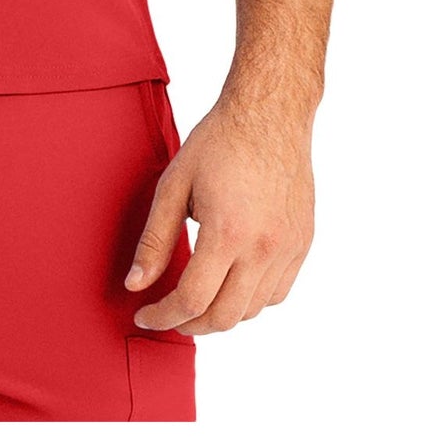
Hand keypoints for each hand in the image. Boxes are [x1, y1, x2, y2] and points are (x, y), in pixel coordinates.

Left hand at [122, 95, 315, 334]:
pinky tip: (231, 284)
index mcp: (228, 232)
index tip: (144, 315)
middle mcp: (263, 248)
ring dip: (220, 315)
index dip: (163, 316)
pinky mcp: (303, 243)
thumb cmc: (219, 142)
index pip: (192, 300)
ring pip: (252, 310)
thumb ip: (155, 239)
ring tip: (196, 299)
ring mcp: (288, 248)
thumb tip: (136, 284)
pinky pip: (277, 293)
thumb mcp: (174, 184)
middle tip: (168, 314)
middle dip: (189, 324)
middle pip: (224, 317)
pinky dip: (251, 300)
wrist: (270, 114)